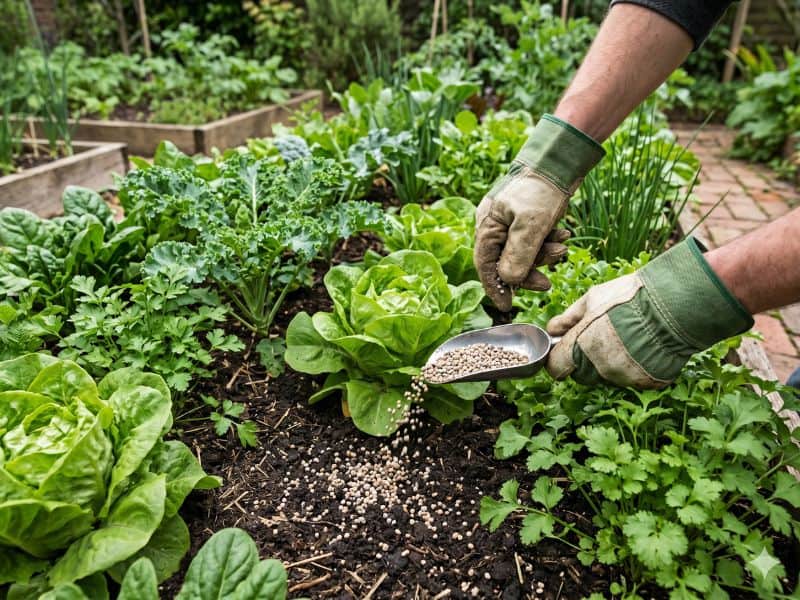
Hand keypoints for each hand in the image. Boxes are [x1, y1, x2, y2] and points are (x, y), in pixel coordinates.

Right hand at [474, 115, 604, 310]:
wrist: (561, 159)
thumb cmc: (541, 188)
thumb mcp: (531, 224)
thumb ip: (519, 255)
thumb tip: (510, 282)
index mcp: (487, 225)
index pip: (485, 265)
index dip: (495, 288)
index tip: (506, 307)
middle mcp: (496, 226)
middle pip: (506, 262)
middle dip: (529, 272)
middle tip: (547, 283)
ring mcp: (512, 222)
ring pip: (524, 253)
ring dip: (544, 256)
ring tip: (562, 247)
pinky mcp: (529, 219)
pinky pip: (535, 241)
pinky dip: (548, 242)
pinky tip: (563, 235)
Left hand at [545, 238, 753, 388]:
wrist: (676, 303)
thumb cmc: (630, 296)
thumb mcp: (592, 298)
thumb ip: (568, 318)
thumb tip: (552, 331)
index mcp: (581, 348)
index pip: (556, 368)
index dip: (559, 358)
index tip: (565, 349)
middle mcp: (600, 369)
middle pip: (581, 374)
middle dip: (584, 359)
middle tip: (600, 336)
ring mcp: (625, 378)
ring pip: (606, 376)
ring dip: (609, 363)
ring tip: (626, 336)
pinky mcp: (647, 382)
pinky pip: (632, 378)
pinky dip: (634, 366)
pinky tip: (643, 345)